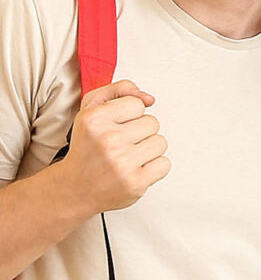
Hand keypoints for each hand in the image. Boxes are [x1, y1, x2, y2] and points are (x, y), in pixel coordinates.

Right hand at [60, 80, 168, 213]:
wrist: (76, 188)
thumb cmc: (87, 148)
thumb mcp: (91, 110)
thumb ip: (117, 91)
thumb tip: (148, 97)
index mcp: (94, 119)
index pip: (137, 104)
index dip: (129, 115)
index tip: (116, 126)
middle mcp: (108, 140)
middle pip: (152, 122)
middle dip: (140, 132)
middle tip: (121, 143)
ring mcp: (123, 163)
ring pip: (161, 142)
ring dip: (148, 149)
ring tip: (128, 156)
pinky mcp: (135, 182)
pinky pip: (165, 164)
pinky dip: (154, 167)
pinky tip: (135, 169)